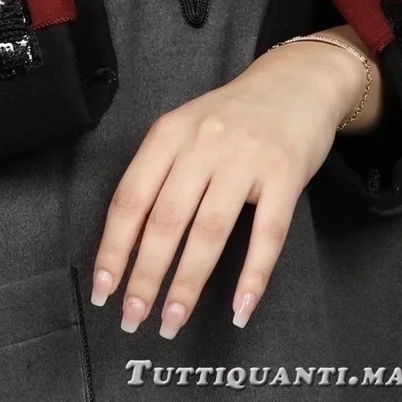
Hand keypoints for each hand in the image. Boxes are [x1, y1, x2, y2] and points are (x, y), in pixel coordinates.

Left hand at [88, 33, 376, 335]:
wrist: (297, 81)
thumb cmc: (234, 116)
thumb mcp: (187, 130)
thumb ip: (160, 173)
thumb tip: (128, 243)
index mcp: (168, 135)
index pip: (130, 200)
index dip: (114, 250)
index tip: (104, 290)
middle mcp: (202, 145)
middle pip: (165, 221)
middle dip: (146, 277)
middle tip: (133, 319)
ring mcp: (245, 159)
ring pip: (209, 232)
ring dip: (188, 284)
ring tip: (173, 320)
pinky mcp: (285, 174)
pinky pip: (268, 234)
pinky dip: (253, 276)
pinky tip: (240, 308)